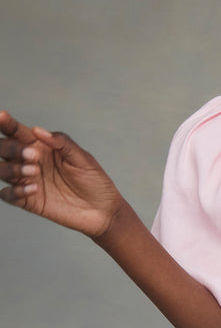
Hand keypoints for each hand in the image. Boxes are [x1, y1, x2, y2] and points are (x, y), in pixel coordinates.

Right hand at [0, 111, 123, 237]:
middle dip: (11, 148)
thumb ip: (61, 143)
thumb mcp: (82, 159)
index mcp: (41, 146)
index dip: (7, 123)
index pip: (17, 132)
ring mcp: (27, 181)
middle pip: (4, 149)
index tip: (2, 116)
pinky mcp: (29, 201)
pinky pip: (8, 195)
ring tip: (35, 171)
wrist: (103, 210)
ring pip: (2, 170)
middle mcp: (29, 162)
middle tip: (33, 155)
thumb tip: (38, 130)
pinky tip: (33, 189)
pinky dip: (14, 191)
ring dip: (12, 168)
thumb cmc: (94, 181)